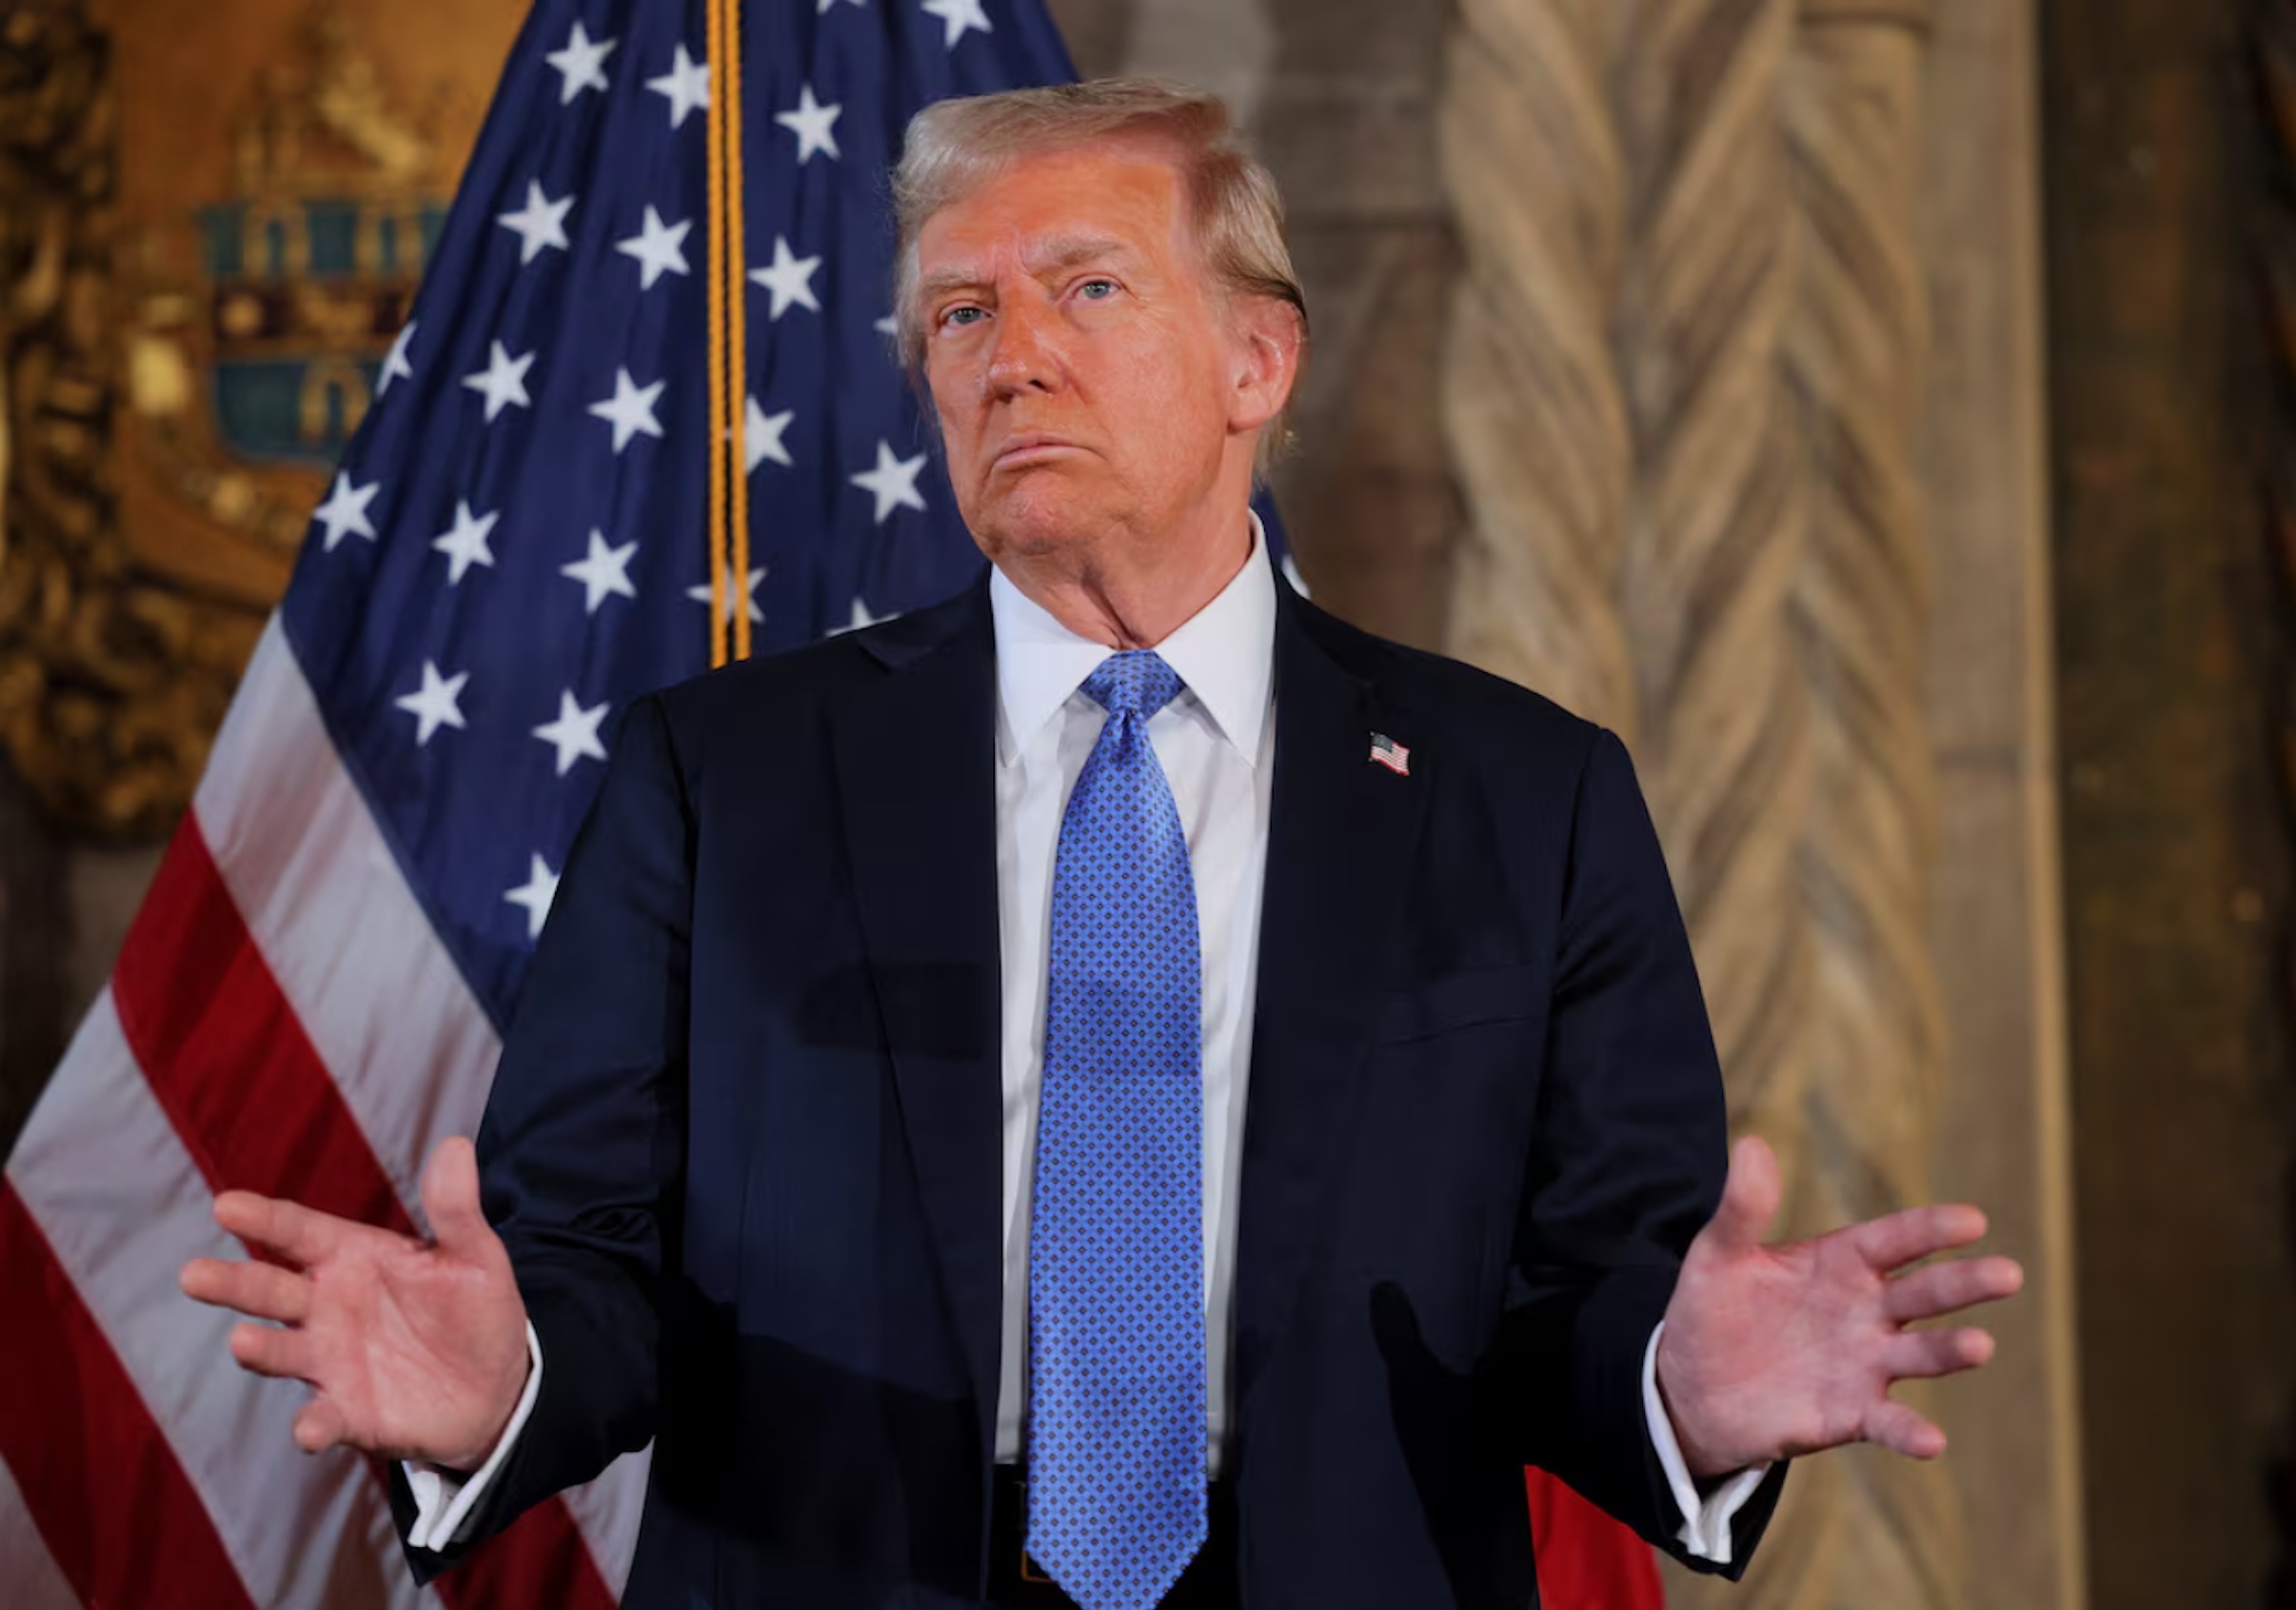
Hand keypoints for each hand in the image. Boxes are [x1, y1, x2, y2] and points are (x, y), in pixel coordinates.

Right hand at [179, 1136, 530, 1470]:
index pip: (300, 1232)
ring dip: (260, 1348)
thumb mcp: (474, 1255)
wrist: (496, 1387)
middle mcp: (328, 1307)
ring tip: (243, 1340)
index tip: (226, 1205)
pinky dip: (312, 1424)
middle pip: (270, 1289)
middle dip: (233, 1282)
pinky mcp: (348, 1413)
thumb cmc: (474, 1309)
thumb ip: (456, 1210)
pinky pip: (322, 1418)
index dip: (264, 1219)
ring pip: (280, 1351)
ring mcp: (331, 1360)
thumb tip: (457, 1145)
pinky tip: (309, 1430)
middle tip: (194, 1274)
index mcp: (353, 1257)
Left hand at [1655, 1136, 2022, 1479]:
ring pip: (1920, 1354)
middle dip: (1965, 1283)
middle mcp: (1866, 1311)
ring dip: (1950, 1351)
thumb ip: (1742, 1209)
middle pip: (1924, 1293)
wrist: (1692, 1387)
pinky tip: (1931, 1442)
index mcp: (1842, 1263)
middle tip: (2008, 1274)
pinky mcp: (1850, 1414)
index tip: (1973, 1220)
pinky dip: (1909, 1432)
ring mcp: (1864, 1364)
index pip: (1895, 1239)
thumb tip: (1753, 1145)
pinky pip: (1887, 1424)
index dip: (1932, 1229)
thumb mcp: (1718, 1255)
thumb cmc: (1713, 1310)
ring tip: (1981, 1345)